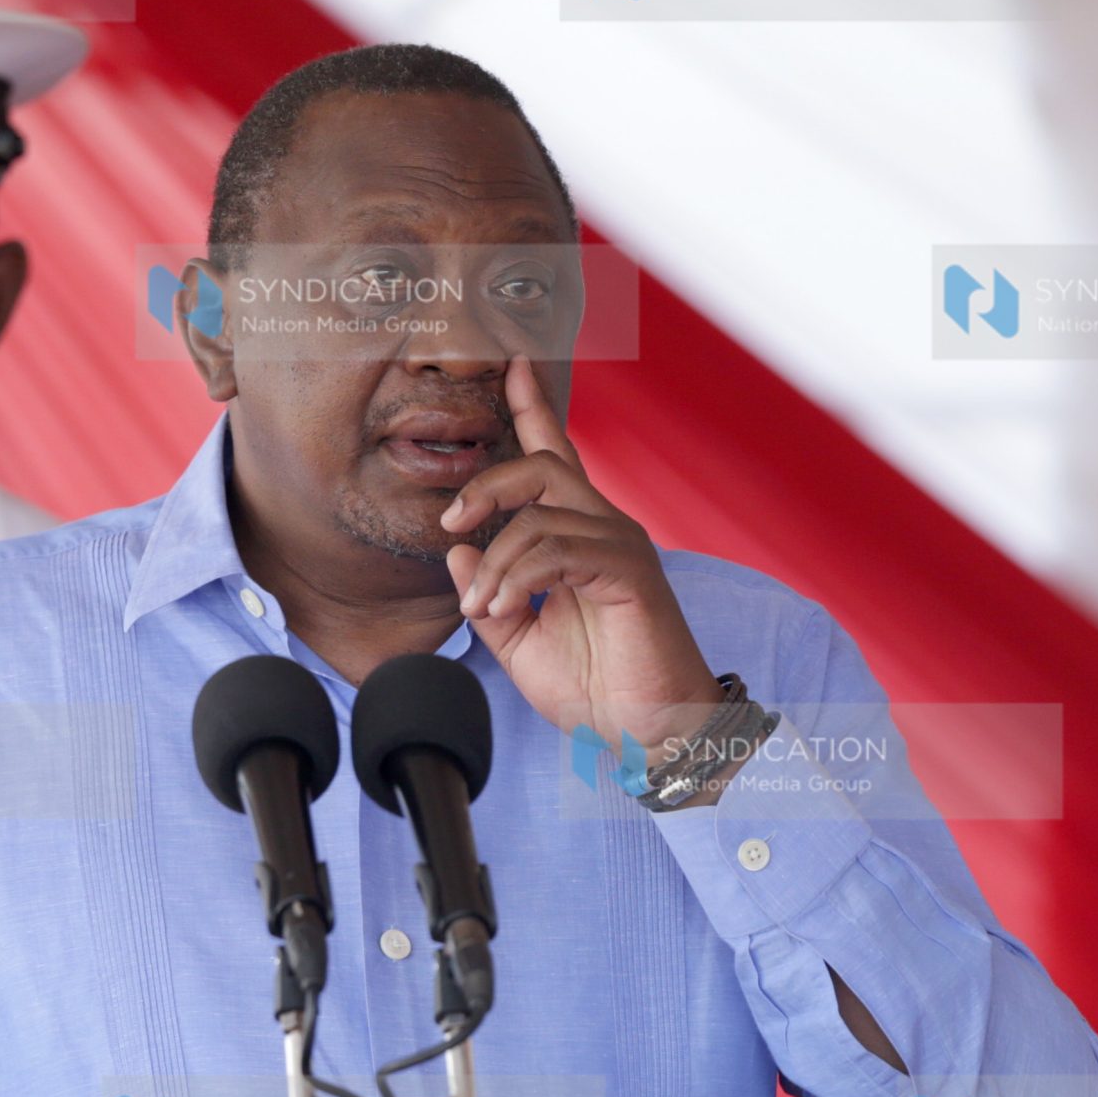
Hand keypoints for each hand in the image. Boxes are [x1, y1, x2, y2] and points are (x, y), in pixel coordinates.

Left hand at [441, 357, 721, 756]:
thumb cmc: (596, 689)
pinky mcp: (631, 571)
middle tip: (450, 522)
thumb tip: (458, 551)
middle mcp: (605, 527)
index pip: (554, 456)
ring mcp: (621, 545)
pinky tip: (505, 608)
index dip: (533, 406)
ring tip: (482, 607)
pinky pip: (559, 550)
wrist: (647, 733)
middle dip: (485, 486)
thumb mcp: (522, 643)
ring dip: (495, 561)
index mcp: (579, 536)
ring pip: (539, 513)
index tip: (513, 363)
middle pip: (540, 465)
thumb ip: (491, 594)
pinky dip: (518, 577)